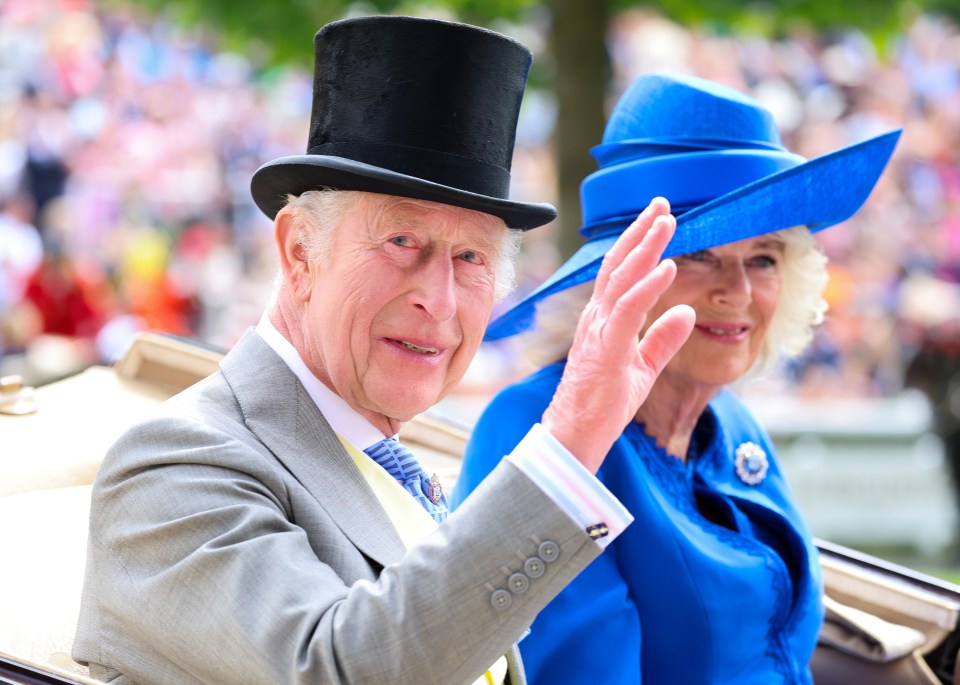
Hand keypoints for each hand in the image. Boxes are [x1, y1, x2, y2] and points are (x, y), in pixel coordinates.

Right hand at [542, 197, 694, 471]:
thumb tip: (685, 310)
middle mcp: (597, 318)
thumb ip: (663, 339)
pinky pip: (629, 310)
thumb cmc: (603, 403)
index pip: (621, 273)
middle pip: (618, 265)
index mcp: (603, 320)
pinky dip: (648, 286)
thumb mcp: (643, 368)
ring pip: (622, 279)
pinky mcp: (606, 349)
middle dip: (641, 232)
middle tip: (662, 204)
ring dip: (646, 247)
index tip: (659, 219)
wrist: (576, 434)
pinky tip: (667, 266)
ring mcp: (598, 331)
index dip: (639, 243)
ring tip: (667, 222)